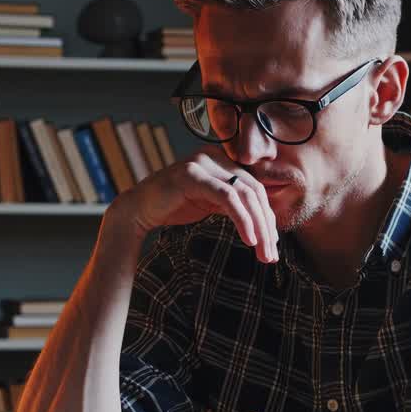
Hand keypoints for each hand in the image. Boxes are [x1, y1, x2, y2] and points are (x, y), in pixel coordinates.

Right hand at [109, 146, 278, 262]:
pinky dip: (242, 219)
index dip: (267, 217)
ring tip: (263, 253)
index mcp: (222, 160)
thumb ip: (234, 204)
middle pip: (254, 191)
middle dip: (266, 226)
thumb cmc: (173, 207)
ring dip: (258, 227)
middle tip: (270, 255)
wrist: (138, 209)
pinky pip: (227, 197)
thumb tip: (265, 223)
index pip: (255, 188)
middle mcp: (214, 156)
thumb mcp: (210, 203)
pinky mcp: (193, 175)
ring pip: (245, 195)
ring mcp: (203, 163)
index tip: (272, 245)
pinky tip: (249, 239)